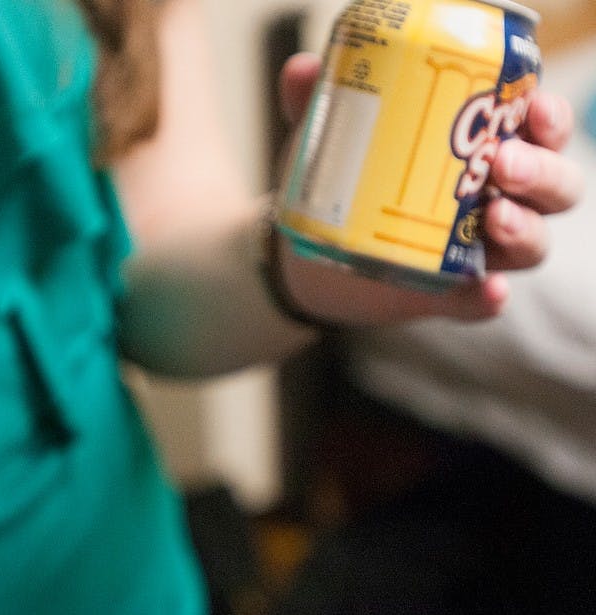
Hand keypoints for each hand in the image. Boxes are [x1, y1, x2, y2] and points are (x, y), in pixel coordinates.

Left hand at [274, 52, 583, 323]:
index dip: (549, 119)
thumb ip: (319, 103)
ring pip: (530, 244)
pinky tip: (487, 291)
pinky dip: (487, 299)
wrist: (303, 251)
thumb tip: (302, 71)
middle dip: (540, 173)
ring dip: (524, 230)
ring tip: (495, 218)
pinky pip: (480, 303)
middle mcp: (495, 199)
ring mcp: (475, 251)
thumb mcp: (332, 135)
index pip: (541, 129)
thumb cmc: (341, 178)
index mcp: (485, 149)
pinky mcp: (447, 295)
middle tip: (504, 164)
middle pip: (552, 186)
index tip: (533, 109)